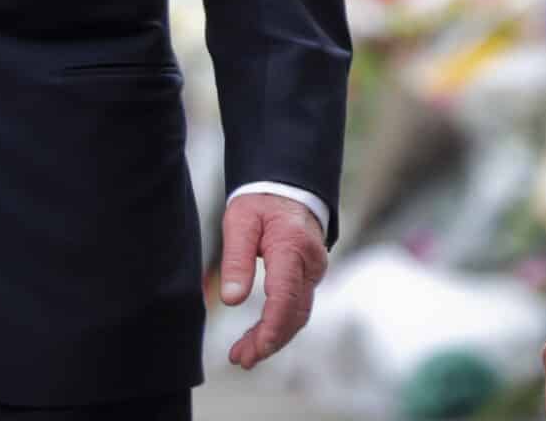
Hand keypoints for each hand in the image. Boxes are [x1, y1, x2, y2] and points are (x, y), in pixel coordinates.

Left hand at [218, 193, 326, 368]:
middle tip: (241, 359)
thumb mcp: (240, 221)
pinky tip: (258, 337)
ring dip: (273, 338)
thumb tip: (231, 300)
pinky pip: (297, 307)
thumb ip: (236, 259)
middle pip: (294, 314)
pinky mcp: (309, 277)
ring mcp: (313, 272)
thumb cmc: (261, 201)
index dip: (272, 328)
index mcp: (292, 247)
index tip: (255, 350)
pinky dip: (278, 326)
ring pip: (297, 315)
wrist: (289, 187)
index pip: (286, 297)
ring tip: (243, 355)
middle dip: (269, 341)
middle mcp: (310, 264)